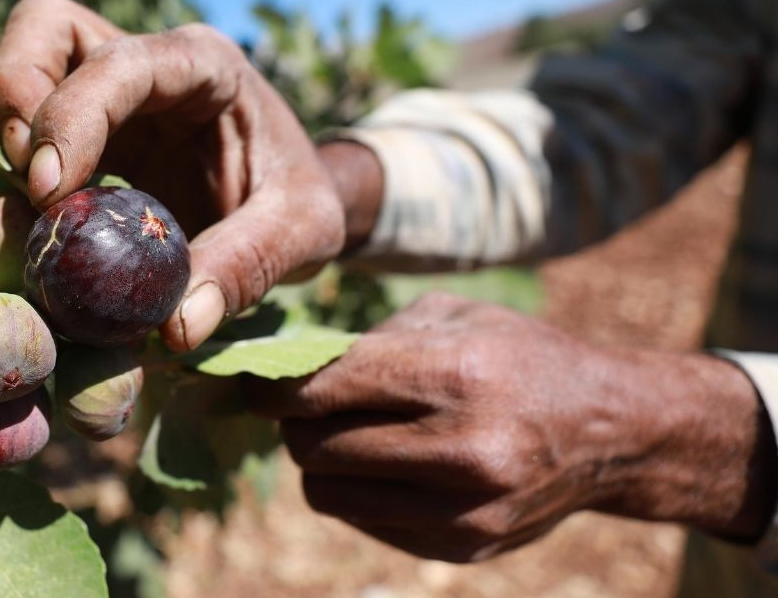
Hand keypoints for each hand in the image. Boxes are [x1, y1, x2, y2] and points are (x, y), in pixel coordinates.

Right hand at [0, 0, 347, 349]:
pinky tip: (32, 234)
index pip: (121, 62)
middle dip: (17, 97)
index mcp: (204, 65)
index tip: (50, 189)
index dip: (73, 115)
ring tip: (26, 213)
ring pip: (23, 68)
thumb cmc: (303, 200)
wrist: (295, 205)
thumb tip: (174, 326)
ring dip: (6, 136)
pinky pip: (22, 135)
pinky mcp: (81, 137)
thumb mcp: (302, 231)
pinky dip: (10, 179)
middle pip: (46, 29)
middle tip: (32, 186)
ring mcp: (105, 96)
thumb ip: (248, 267)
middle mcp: (145, 65)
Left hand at [247, 292, 776, 561]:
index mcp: (455, 374)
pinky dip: (357, 490)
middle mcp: (462, 448)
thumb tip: (279, 365)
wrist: (609, 431)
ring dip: (319, 461)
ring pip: (326, 492)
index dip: (271, 387)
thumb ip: (367, 340)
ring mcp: (464, 510)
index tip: (256, 381)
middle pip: (313, 446)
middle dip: (293, 423)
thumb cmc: (517, 357)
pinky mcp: (462, 547)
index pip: (321, 389)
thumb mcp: (452, 317)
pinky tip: (386, 463)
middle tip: (301, 405)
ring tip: (343, 433)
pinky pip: (364, 520)